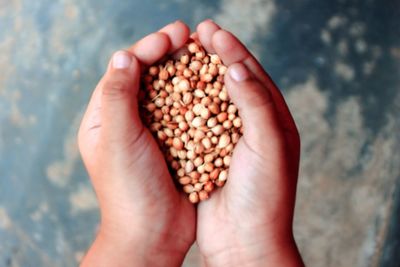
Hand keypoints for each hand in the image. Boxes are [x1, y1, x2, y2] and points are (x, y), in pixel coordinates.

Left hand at [78, 21, 194, 266]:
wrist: (153, 234)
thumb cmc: (129, 190)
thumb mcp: (117, 139)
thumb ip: (118, 96)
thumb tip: (123, 55)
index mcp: (106, 117)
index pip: (124, 72)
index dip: (147, 50)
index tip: (172, 35)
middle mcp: (129, 121)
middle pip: (149, 77)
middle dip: (168, 54)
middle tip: (188, 33)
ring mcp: (154, 132)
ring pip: (170, 93)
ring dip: (186, 71)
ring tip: (204, 51)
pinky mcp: (176, 144)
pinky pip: (188, 113)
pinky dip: (199, 97)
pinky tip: (215, 83)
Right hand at [195, 20, 303, 265]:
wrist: (245, 241)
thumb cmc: (265, 196)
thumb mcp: (269, 146)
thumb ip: (255, 104)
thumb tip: (236, 66)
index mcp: (273, 121)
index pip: (251, 75)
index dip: (232, 50)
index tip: (211, 30)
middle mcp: (252, 127)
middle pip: (230, 82)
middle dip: (214, 57)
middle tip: (196, 33)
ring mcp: (228, 140)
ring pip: (210, 100)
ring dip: (196, 77)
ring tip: (179, 55)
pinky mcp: (208, 154)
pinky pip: (194, 123)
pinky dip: (183, 106)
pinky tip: (168, 92)